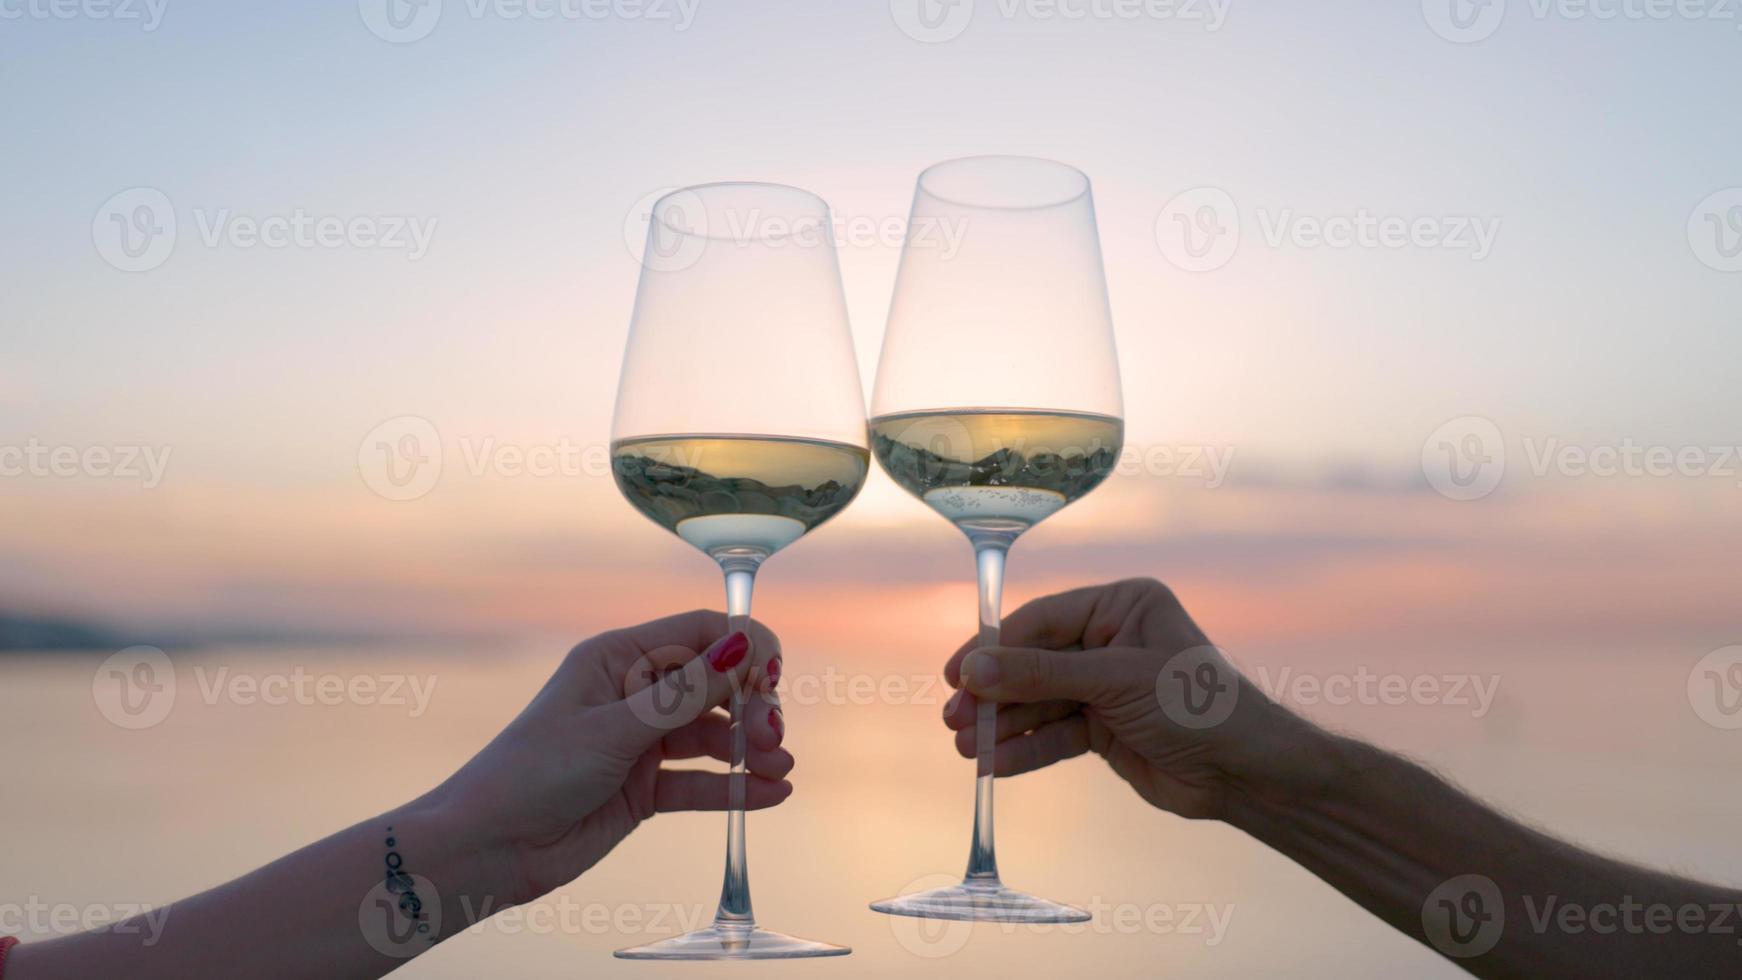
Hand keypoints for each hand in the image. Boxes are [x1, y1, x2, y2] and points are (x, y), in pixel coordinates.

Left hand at [429, 610, 791, 906]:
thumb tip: (744, 648)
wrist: (487, 850)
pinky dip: (736, 786)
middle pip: (716, 684)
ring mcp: (641, 743)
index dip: (744, 648)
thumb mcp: (613, 730)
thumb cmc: (532, 774)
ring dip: (751, 749)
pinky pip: (701, 782)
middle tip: (771, 737)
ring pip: (714, 736)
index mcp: (618, 659)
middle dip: (752, 705)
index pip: (700, 633)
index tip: (775, 677)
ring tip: (780, 770)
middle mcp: (634, 694)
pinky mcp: (644, 790)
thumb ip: (684, 694)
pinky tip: (772, 793)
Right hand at [943, 578, 1312, 820]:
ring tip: (966, 750)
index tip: (955, 674)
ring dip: (1002, 726)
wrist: (1246, 772)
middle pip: (1033, 664)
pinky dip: (1026, 750)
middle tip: (953, 719)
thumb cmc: (1197, 707)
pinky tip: (995, 766)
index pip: (1042, 622)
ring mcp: (1105, 686)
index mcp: (1122, 606)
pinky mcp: (1103, 728)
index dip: (994, 648)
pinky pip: (1053, 735)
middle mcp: (1111, 640)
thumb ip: (1041, 675)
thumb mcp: (1115, 681)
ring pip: (1038, 703)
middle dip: (993, 695)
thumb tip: (973, 669)